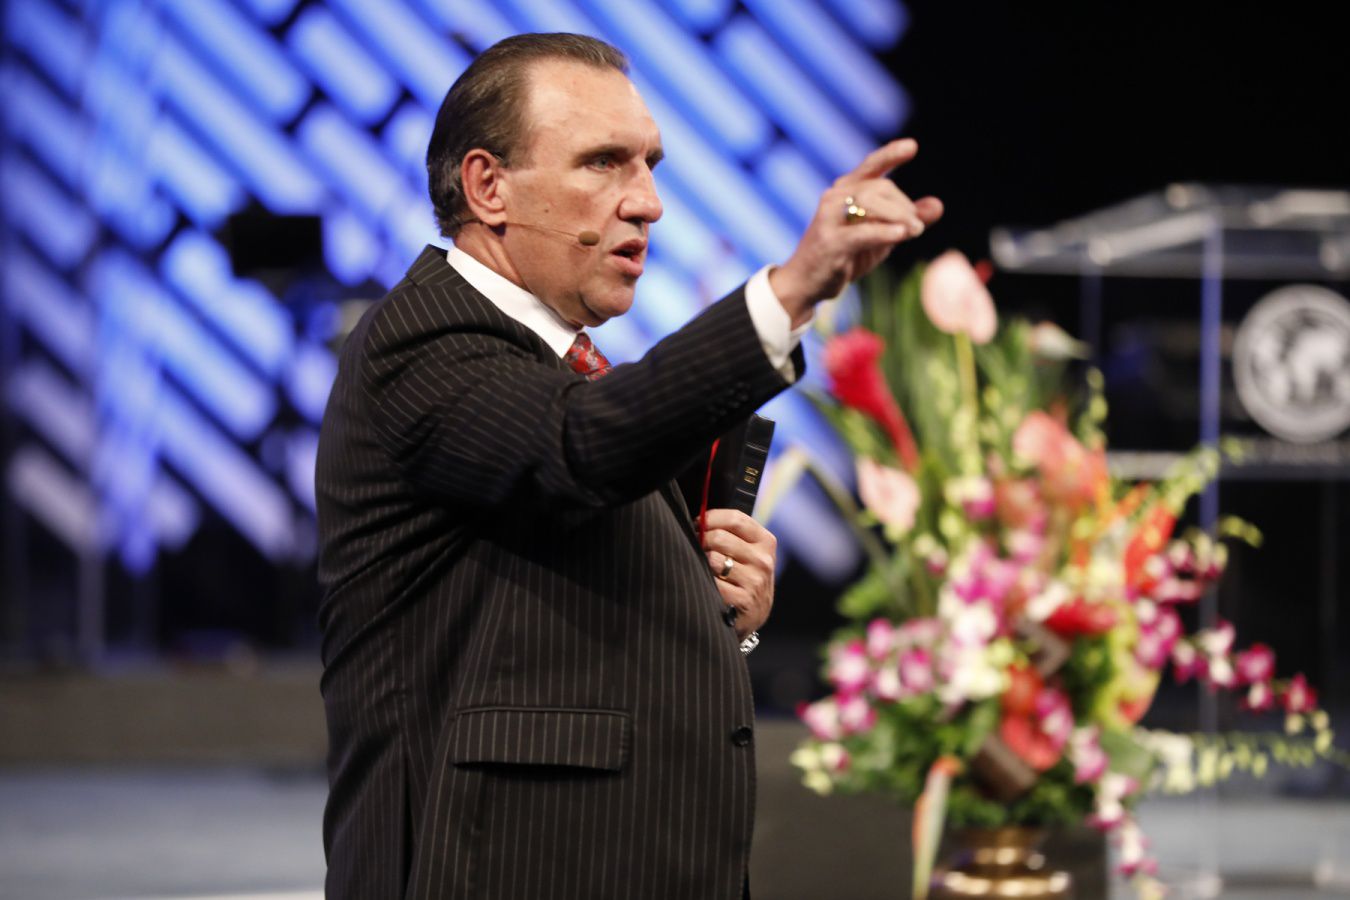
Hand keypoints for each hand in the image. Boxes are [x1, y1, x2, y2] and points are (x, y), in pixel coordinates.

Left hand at [702, 508, 776, 639]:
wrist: (751, 615)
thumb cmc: (744, 577)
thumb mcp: (748, 552)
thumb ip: (731, 533)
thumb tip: (699, 519)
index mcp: (765, 542)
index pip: (734, 518)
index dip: (709, 518)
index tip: (698, 525)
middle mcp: (763, 560)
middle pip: (719, 537)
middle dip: (701, 541)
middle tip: (696, 548)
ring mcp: (755, 581)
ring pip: (712, 559)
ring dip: (702, 563)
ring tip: (705, 569)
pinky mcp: (743, 600)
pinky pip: (711, 581)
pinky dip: (704, 582)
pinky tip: (709, 586)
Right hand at [770, 138, 942, 323]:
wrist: (806, 284)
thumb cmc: (844, 256)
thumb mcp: (880, 236)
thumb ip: (906, 220)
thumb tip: (938, 205)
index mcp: (845, 191)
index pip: (871, 166)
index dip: (890, 155)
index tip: (912, 147)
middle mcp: (834, 198)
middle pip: (877, 188)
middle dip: (903, 205)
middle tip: (918, 227)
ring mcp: (828, 219)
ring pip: (868, 203)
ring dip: (898, 215)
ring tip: (916, 231)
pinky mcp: (829, 243)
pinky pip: (861, 232)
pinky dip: (884, 232)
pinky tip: (902, 234)